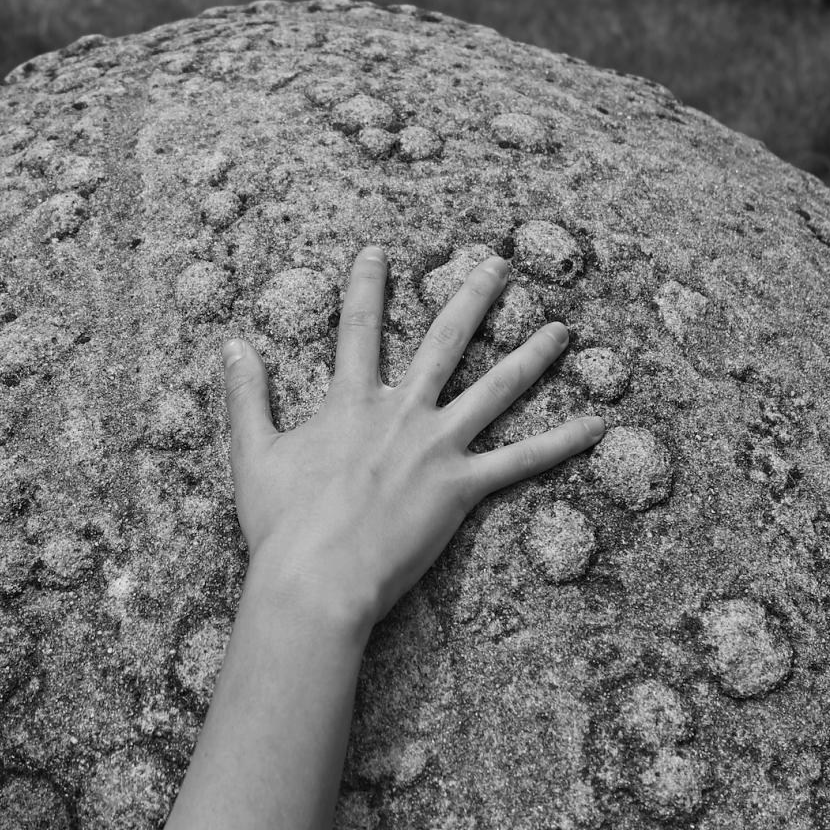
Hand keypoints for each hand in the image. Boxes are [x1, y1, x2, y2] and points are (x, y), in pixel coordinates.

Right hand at [220, 246, 605, 631]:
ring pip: (495, 388)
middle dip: (473, 297)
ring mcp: (437, 447)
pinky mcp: (462, 488)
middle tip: (500, 263)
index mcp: (350, 403)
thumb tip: (231, 344)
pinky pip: (522, 461)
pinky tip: (597, 423)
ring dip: (531, 355)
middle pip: (445, 341)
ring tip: (562, 328)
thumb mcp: (251, 454)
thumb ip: (246, 395)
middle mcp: (401, 413)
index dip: (366, 286)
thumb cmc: (281, 524)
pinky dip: (561, 442)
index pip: (358, 329)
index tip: (376, 251)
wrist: (316, 578)